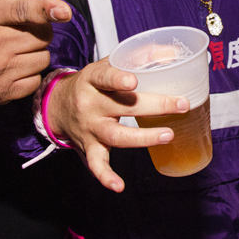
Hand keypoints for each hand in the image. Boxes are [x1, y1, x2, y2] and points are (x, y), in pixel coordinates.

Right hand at [0, 0, 71, 104]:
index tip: (65, 11)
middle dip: (39, 30)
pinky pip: (35, 80)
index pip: (21, 9)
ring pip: (43, 57)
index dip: (46, 9)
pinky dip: (29, 73)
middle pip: (42, 35)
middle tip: (20, 29)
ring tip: (13, 47)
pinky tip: (11, 66)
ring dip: (36, 52)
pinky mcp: (1, 92)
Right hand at [46, 58, 189, 191]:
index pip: (105, 77)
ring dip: (142, 138)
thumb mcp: (109, 62)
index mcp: (93, 79)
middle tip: (181, 105)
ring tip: (167, 135)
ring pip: (115, 136)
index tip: (134, 81)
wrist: (58, 105)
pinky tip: (119, 186)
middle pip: (121, 107)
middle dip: (154, 106)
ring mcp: (90, 128)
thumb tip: (174, 53)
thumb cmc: (93, 82)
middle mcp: (90, 104)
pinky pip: (96, 164)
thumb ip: (139, 56)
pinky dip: (106, 177)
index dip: (118, 78)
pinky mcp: (89, 147)